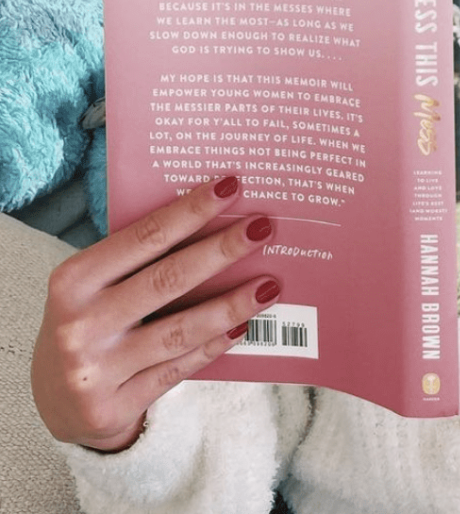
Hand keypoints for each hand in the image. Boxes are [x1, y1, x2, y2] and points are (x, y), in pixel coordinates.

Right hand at [32, 176, 279, 452]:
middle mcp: (80, 324)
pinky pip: (179, 369)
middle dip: (222, 251)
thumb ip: (139, 261)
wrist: (53, 404)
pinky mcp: (114, 408)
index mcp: (74, 281)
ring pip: (181, 330)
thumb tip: (213, 223)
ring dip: (232, 305)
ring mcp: (96, 370)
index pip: (144, 237)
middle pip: (168, 279)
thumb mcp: (94, 287)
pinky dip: (214, 345)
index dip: (191, 210)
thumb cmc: (88, 323)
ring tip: (270, 285)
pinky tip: (244, 326)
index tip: (230, 187)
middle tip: (263, 228)